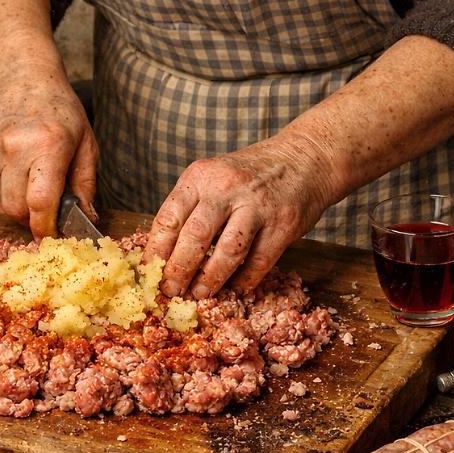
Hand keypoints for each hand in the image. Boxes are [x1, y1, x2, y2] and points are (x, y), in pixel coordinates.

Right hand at [0, 70, 98, 238]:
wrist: (21, 80)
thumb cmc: (59, 112)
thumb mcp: (86, 144)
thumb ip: (86, 186)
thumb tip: (87, 219)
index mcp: (46, 144)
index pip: (39, 201)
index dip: (46, 226)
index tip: (53, 235)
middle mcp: (12, 147)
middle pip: (15, 209)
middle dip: (32, 217)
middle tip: (46, 206)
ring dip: (16, 204)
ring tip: (30, 181)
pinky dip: (2, 192)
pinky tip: (14, 172)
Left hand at [144, 136, 334, 297]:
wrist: (304, 158)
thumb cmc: (250, 174)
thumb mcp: (214, 177)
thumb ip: (191, 208)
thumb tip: (164, 254)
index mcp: (201, 176)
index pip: (169, 217)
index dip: (155, 251)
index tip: (149, 273)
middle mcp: (226, 188)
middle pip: (195, 236)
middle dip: (178, 270)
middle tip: (170, 290)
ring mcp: (257, 205)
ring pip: (228, 251)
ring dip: (211, 279)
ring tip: (199, 294)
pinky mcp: (283, 224)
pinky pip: (259, 261)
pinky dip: (244, 280)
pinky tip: (235, 288)